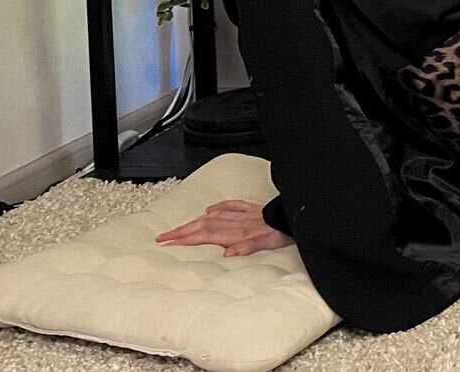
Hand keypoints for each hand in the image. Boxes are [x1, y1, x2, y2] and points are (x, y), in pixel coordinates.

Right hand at [155, 199, 294, 256]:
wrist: (298, 216)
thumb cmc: (285, 232)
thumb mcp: (267, 245)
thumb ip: (246, 248)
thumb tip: (226, 255)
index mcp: (238, 232)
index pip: (205, 235)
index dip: (185, 238)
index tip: (167, 242)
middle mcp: (237, 221)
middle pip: (203, 225)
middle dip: (181, 231)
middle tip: (162, 236)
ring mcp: (244, 214)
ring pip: (213, 216)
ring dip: (194, 221)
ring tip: (180, 227)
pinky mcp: (252, 209)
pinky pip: (231, 205)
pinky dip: (218, 207)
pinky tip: (211, 209)